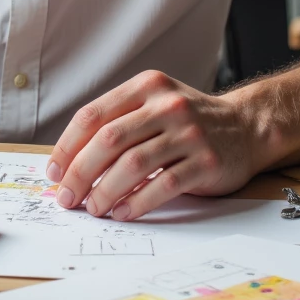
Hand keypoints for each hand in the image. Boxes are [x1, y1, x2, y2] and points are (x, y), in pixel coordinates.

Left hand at [46, 70, 263, 220]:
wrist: (245, 127)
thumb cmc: (188, 121)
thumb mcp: (154, 105)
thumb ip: (119, 122)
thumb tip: (70, 162)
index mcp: (146, 87)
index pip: (93, 115)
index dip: (68, 146)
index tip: (54, 173)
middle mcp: (167, 105)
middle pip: (109, 140)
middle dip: (80, 173)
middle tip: (67, 198)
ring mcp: (189, 133)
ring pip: (133, 164)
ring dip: (105, 191)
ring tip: (93, 208)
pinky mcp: (206, 161)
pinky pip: (163, 184)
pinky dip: (137, 202)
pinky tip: (123, 212)